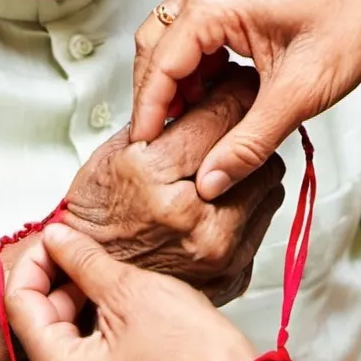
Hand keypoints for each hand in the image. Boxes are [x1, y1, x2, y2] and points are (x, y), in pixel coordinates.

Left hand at [5, 224, 254, 360]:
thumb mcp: (134, 292)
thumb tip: (58, 238)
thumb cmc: (195, 359)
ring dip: (86, 310)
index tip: (60, 237)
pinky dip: (105, 339)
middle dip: (63, 285)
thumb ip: (85, 261)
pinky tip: (135, 316)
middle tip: (93, 254)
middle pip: (43, 329)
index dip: (36, 262)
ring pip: (73, 350)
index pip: (19, 305)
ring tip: (118, 281)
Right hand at [65, 63, 285, 304]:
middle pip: (253, 147)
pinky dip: (250, 204)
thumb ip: (163, 122)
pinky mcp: (233, 272)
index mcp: (154, 175)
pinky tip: (224, 200)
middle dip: (244, 128)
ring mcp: (216, 248)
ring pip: (270, 182)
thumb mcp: (113, 153)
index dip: (233, 90)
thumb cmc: (95, 216)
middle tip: (231, 121)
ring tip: (223, 165)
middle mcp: (191, 213)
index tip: (236, 82)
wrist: (90, 278)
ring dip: (251, 168)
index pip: (221, 113)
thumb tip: (207, 88)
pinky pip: (264, 221)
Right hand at [131, 0, 360, 199]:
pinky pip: (185, 35)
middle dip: (156, 101)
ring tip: (190, 129)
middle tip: (166, 148)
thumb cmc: (349, 15)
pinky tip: (210, 99)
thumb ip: (249, 141)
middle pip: (151, 53)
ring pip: (165, 45)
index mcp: (208, 3)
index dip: (148, 116)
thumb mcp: (300, 91)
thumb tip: (210, 183)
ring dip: (173, 87)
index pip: (158, 69)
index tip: (144, 156)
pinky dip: (191, 70)